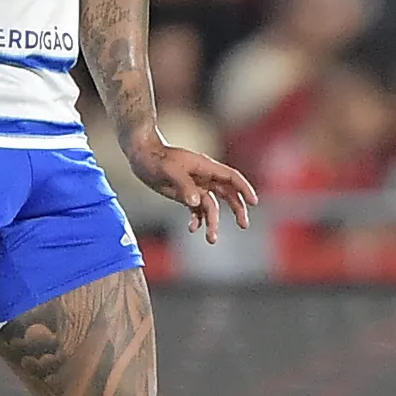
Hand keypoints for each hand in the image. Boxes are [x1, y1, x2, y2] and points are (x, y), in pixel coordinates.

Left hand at [122, 134, 257, 243]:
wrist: (141, 155)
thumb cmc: (156, 158)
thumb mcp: (169, 170)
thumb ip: (183, 185)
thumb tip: (195, 202)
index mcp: (205, 167)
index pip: (231, 178)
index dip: (244, 189)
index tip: (254, 202)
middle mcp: (204, 178)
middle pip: (228, 194)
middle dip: (238, 209)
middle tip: (244, 225)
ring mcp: (196, 187)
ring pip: (211, 206)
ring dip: (213, 222)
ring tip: (211, 239)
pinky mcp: (185, 194)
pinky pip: (197, 210)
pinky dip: (197, 220)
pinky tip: (192, 228)